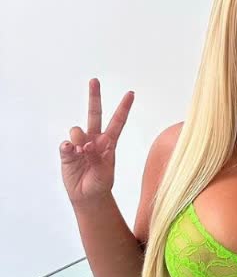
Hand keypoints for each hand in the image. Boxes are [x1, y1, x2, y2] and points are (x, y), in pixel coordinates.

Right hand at [60, 79, 134, 209]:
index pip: (117, 122)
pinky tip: (70, 153)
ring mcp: (80, 144)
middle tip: (94, 80)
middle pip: (94, 114)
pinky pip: (66, 145)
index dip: (124, 108)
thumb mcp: (105, 174)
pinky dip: (68, 148)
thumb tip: (87, 144)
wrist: (88, 196)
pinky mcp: (67, 152)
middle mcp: (94, 139)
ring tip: (83, 154)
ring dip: (80, 140)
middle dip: (94, 97)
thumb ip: (98, 158)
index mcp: (109, 143)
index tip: (131, 93)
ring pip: (77, 131)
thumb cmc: (100, 183)